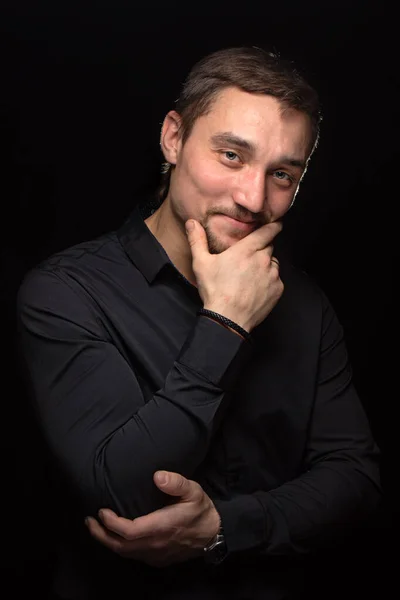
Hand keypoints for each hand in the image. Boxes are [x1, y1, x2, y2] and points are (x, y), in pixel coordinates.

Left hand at [85, 471, 220, 567]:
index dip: (111, 523)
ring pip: (124, 553)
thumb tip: (157, 476)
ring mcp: (155, 555)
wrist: (213, 534)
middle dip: (101, 534)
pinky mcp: (157, 560)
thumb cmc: (201, 509)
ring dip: (107, 542)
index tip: (101, 510)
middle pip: (120, 546)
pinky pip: (132, 556)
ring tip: (96, 528)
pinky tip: (115, 537)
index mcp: (161, 527)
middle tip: (88, 521)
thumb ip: (176, 482)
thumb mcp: (193, 490)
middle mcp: (155, 545)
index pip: (129, 531)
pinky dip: (119, 547)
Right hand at [185, 218, 283, 331]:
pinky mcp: (277, 289)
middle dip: (262, 249)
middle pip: (269, 246)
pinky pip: (276, 279)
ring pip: (273, 263)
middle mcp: (263, 259)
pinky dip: (269, 281)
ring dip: (266, 265)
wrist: (228, 319)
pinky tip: (255, 288)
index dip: (273, 225)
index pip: (268, 230)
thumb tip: (192, 223)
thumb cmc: (215, 291)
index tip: (275, 224)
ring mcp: (273, 275)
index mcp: (247, 250)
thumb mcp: (201, 263)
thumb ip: (197, 240)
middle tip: (248, 258)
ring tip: (250, 276)